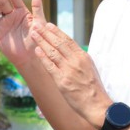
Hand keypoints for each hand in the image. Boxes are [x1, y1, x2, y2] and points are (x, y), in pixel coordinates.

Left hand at [29, 6, 111, 128]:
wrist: (97, 104)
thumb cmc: (94, 88)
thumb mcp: (90, 68)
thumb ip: (80, 59)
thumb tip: (71, 51)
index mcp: (83, 56)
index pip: (68, 40)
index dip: (57, 32)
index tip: (48, 25)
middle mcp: (75, 61)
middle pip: (58, 43)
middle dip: (46, 33)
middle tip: (36, 25)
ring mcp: (68, 70)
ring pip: (52, 52)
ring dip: (41, 41)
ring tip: (33, 34)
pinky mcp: (62, 81)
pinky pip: (50, 66)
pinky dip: (43, 57)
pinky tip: (37, 50)